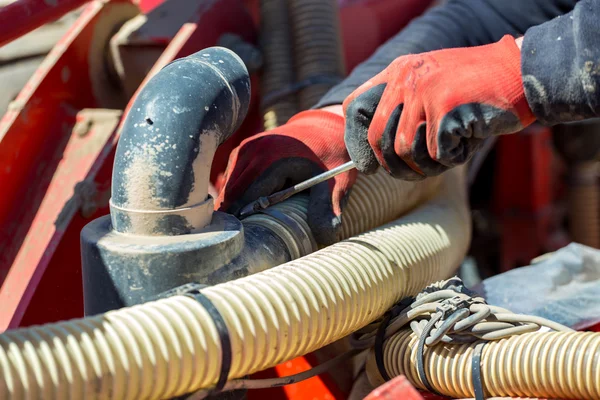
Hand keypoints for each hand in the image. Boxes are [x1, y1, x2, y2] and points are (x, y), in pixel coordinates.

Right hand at [216, 110, 355, 244]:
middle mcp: (253, 150)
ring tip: (241, 225)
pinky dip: (237, 192)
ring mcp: (246, 147)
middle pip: (232, 193)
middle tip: (237, 239)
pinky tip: (245, 206)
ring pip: (229, 185)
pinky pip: (233, 176)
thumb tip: (325, 236)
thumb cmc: (330, 159)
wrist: (325, 129)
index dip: (242, 220)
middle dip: (233, 215)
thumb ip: (327, 209)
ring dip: (233, 204)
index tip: (241, 240)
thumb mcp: (334, 184)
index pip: (245, 197)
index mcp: (271, 160)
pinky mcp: (244, 148)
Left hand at [343, 35, 534, 178]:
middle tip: (414, 173)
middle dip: (394, 165)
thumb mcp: (435, 86)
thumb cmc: (479, 88)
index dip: (356, 140)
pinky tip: (467, 142)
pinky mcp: (444, 109)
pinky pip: (435, 153)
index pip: (356, 106)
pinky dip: (452, 158)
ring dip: (427, 164)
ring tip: (448, 154)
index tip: (368, 165)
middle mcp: (406, 78)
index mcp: (399, 71)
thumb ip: (406, 108)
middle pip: (379, 138)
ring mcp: (425, 92)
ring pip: (405, 150)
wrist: (524, 74)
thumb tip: (379, 154)